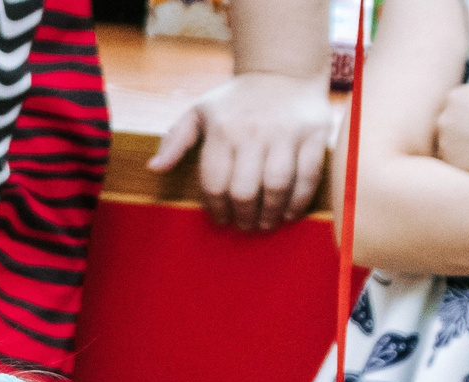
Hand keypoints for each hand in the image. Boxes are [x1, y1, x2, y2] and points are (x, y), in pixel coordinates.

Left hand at [149, 72, 335, 229]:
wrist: (284, 69)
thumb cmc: (236, 99)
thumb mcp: (199, 111)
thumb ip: (176, 140)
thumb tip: (154, 168)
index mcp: (223, 130)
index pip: (214, 183)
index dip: (216, 208)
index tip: (221, 219)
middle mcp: (254, 132)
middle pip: (244, 190)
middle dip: (243, 215)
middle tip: (244, 225)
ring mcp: (286, 133)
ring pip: (277, 186)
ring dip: (270, 213)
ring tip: (265, 223)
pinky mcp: (314, 133)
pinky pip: (308, 175)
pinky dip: (298, 200)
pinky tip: (288, 213)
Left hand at [435, 85, 468, 179]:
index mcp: (456, 96)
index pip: (455, 104)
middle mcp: (444, 117)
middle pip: (448, 123)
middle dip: (461, 128)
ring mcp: (444, 140)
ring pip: (449, 143)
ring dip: (461, 146)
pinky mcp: (449, 161)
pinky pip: (454, 161)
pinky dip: (465, 161)